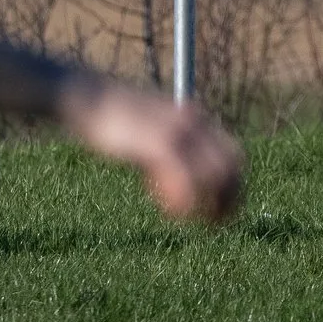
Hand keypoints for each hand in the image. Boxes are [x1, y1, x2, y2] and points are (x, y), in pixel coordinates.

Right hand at [63, 81, 244, 223]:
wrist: (89, 98)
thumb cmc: (115, 119)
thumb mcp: (151, 131)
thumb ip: (168, 148)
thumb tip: (176, 175)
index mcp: (196, 118)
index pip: (233, 154)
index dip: (233, 184)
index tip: (223, 207)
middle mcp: (195, 124)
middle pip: (230, 167)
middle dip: (229, 198)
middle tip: (214, 223)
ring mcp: (181, 133)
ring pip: (213, 176)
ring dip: (208, 204)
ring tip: (190, 219)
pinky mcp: (161, 144)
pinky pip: (186, 179)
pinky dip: (185, 200)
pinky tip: (170, 212)